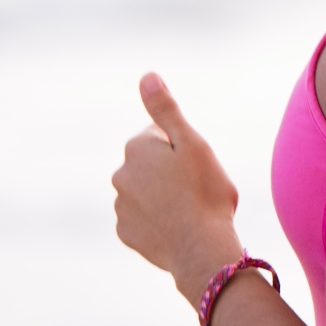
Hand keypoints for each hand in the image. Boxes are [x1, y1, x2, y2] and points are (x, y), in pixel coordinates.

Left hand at [112, 73, 242, 301]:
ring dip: (163, 197)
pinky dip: (158, 221)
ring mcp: (121, 206)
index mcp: (137, 148)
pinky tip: (178, 228)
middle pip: (151, 165)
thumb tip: (147, 76)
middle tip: (197, 188)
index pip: (159, 136)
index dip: (183, 148)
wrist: (201, 248)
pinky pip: (143, 220)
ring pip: (146, 193)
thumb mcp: (192, 143)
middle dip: (170, 172)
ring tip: (190, 210)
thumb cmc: (205, 193)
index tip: (197, 165)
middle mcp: (120, 175)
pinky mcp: (126, 233)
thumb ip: (165, 110)